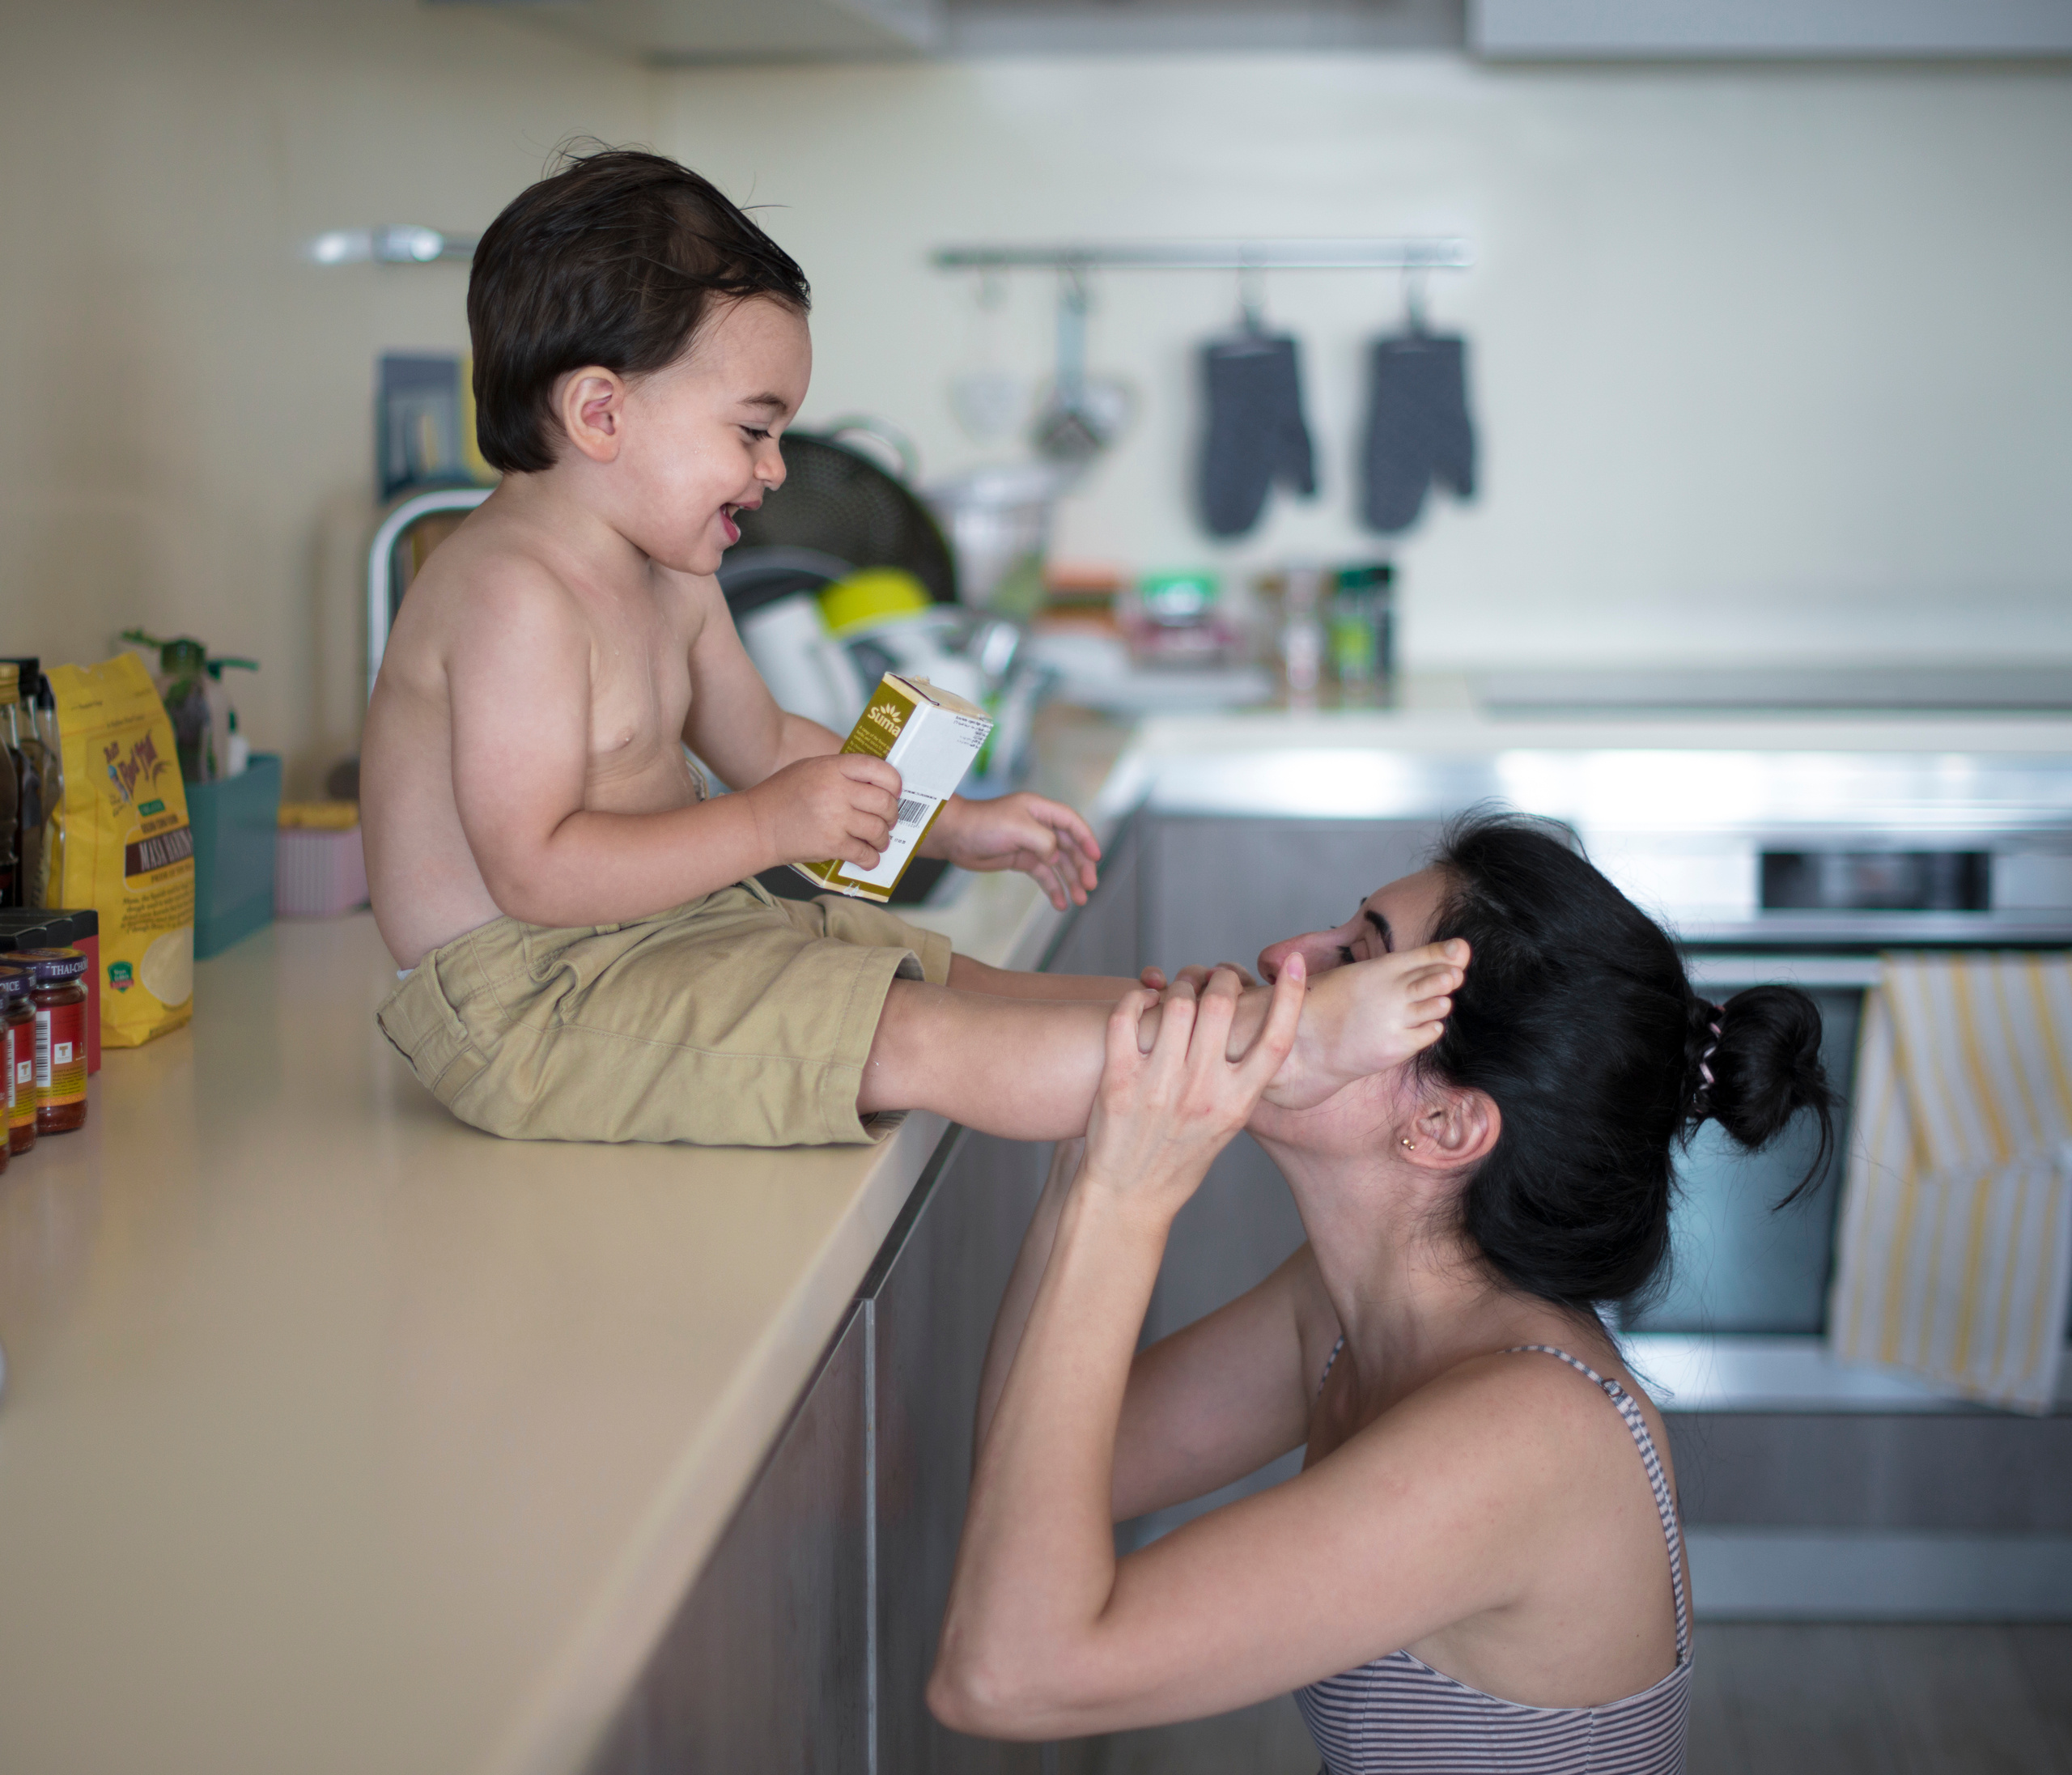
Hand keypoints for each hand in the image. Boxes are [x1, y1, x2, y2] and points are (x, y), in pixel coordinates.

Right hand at [744, 752, 902, 871]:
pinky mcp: (831, 844)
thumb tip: (874, 783)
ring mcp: (835, 818)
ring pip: (878, 829)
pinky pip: (864, 853)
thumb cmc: (782, 795)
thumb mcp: (810, 769)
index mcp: (833, 768)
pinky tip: (869, 858)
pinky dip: (871, 859)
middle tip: (888, 821)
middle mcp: (837, 791)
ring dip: (883, 839)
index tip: (895, 792)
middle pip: (884, 802)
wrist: (756, 825)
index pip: (879, 769)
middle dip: (892, 814)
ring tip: (879, 841)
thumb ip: (841, 772)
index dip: (894, 782)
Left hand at [923, 792, 1100, 910]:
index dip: (1086, 839)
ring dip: (1071, 881)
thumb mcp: (1019, 828)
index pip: (1072, 822)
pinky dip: (1053, 888)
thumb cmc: (983, 824)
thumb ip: (1044, 841)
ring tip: (1081, 900)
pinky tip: (1061, 903)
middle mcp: (1039, 825)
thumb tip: (1056, 858)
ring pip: (1059, 864)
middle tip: (1090, 886)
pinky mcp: (1021, 859)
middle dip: (1081, 866)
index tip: (1096, 857)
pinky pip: (1043, 875)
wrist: (954, 836)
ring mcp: (1031, 843)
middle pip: (1069, 846)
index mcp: (1040, 810)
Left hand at [1078, 958, 1305, 1220]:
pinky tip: (1144, 999)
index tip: (1294, 963)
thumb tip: (1247, 1026)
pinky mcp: (1119, 1081)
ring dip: (1180, 983)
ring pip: (1176, 1003)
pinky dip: (1137, 997)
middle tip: (1214, 977)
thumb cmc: (1180, 1160)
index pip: (1276, 1040)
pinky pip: (1127, 1017)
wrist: (1128, 1197)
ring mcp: (1158, 1085)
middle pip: (1223, 1006)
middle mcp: (1201, 1092)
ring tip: (1179, 987)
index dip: (1290, 996)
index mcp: (1236, 1104)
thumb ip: (1239, 1081)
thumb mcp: (1227, 1126)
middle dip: (1221, 978)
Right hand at [1263, 940, 1467, 1110]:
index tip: (1460, 950)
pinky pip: (1432, 1032)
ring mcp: (1396, 1021)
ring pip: (1440, 1005)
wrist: (1306, 1045)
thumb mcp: (1354, 974)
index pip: (1425, 956)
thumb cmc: (1327, 1005)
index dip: (1446, 953)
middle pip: (1440, 979)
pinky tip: (1416, 1024)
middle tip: (1449, 978)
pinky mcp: (1398, 1048)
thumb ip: (1392, 967)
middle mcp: (1390, 993)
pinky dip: (1430, 1026)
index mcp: (1378, 969)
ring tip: (1426, 1003)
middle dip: (1449, 977)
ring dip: (1438, 1003)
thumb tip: (1423, 958)